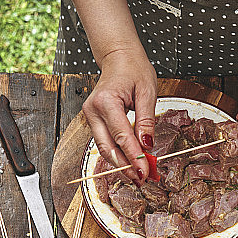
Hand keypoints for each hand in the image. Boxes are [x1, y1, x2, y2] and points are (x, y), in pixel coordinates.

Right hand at [82, 48, 156, 181]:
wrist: (118, 57)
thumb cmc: (133, 69)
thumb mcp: (147, 92)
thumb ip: (146, 120)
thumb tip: (147, 144)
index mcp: (106, 101)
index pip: (121, 136)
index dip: (133, 156)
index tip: (145, 171)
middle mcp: (93, 110)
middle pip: (107, 147)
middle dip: (124, 166)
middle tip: (141, 179)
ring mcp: (90, 115)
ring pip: (103, 148)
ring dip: (120, 163)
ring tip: (137, 175)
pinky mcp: (93, 120)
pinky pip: (104, 141)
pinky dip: (116, 154)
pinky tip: (129, 162)